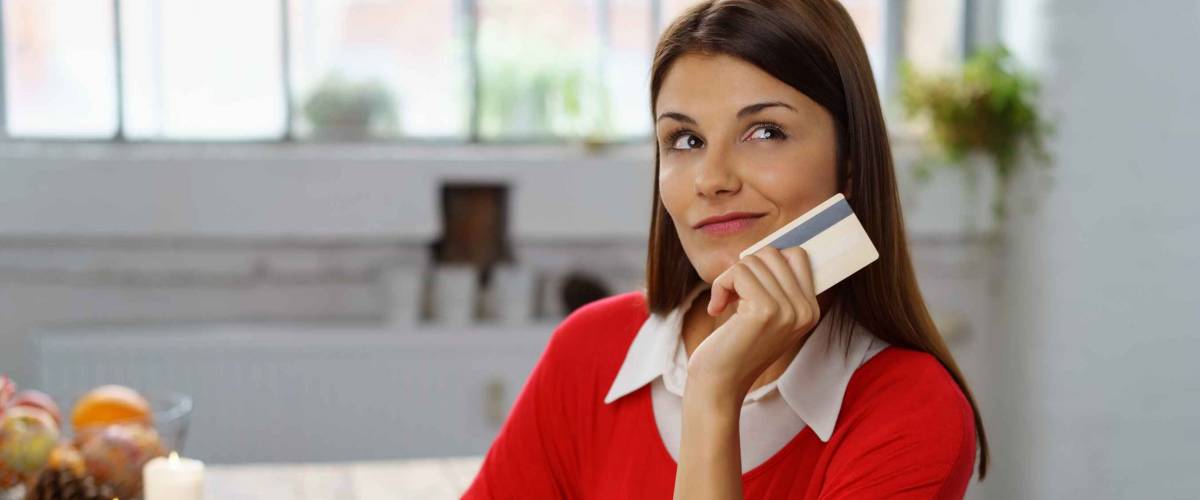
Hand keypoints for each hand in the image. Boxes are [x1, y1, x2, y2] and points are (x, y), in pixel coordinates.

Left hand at [685, 245, 820, 399]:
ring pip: (753, 260)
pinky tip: (716, 309)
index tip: (746, 284)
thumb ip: (774, 286)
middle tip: (732, 294)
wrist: (719, 384)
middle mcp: (805, 310)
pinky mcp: (764, 311)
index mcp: (810, 311)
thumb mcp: (764, 315)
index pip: (797, 256)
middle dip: (744, 268)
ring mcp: (788, 311)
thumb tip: (768, 248)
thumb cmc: (735, 348)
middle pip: (773, 253)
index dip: (765, 261)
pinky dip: (720, 285)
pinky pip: (738, 272)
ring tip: (725, 304)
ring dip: (729, 278)